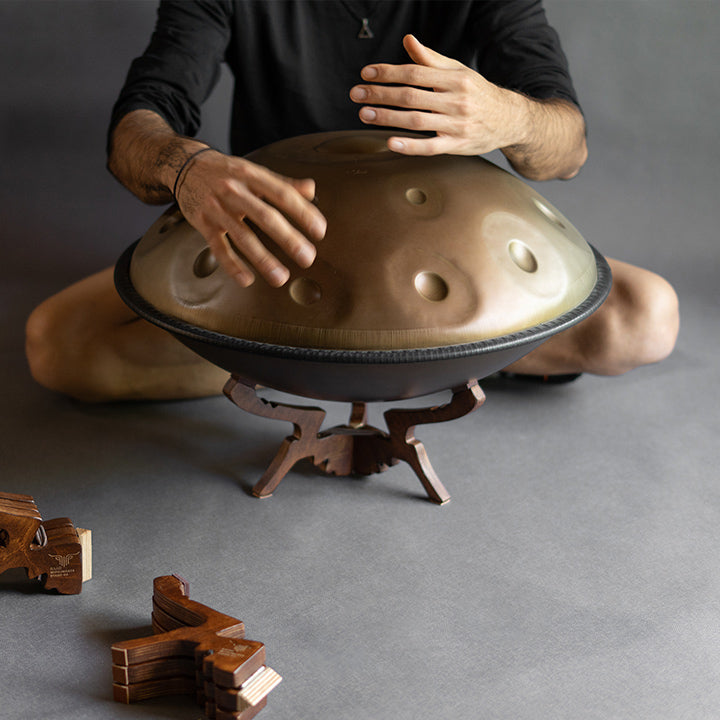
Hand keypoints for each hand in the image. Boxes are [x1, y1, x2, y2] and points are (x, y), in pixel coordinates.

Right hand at [175, 150, 325, 286]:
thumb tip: (311, 190)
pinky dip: (232, 265)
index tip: (319, 230)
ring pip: (242, 236)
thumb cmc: (225, 171)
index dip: (302, 212)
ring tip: (281, 278)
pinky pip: (218, 248)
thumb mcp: (253, 170)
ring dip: (263, 259)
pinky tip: (247, 280)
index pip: (282, 194)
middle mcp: (234, 191)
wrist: (183, 165)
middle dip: (288, 239)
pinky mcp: (203, 224)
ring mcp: (217, 209)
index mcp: (251, 176)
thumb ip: (282, 183)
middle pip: (265, 216)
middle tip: (308, 258)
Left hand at [349, 34, 527, 156]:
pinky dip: (410, 146)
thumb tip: (409, 41)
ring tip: (364, 115)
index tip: (366, 74)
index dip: (388, 73)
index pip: (414, 73)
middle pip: (411, 96)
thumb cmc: (478, 94)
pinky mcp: (457, 146)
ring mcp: (457, 124)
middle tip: (356, 95)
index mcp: (454, 78)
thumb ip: (431, 60)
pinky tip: (391, 142)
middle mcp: (456, 100)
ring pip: (416, 121)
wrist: (509, 120)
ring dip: (387, 118)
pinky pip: (430, 147)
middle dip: (380, 95)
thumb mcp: (458, 72)